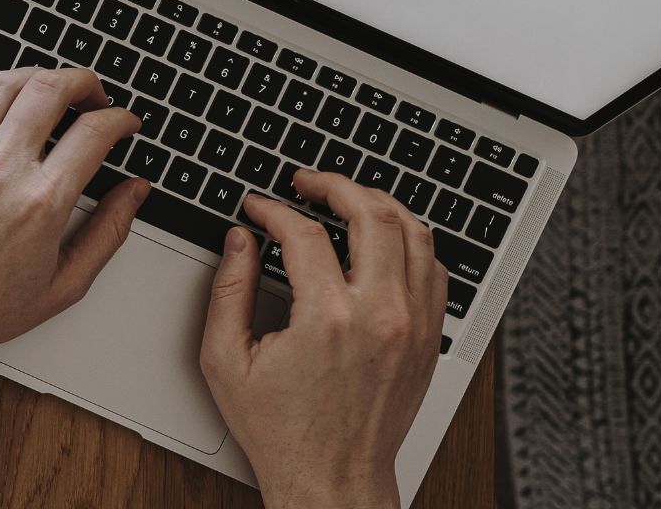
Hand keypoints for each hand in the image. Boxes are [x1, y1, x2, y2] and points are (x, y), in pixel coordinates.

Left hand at [0, 67, 148, 372]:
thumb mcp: (64, 284)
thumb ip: (108, 232)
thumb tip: (135, 192)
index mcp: (41, 203)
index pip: (94, 132)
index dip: (120, 119)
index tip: (124, 123)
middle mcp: (0, 171)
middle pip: (51, 89)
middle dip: (84, 82)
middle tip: (93, 94)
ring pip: (3, 84)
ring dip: (35, 76)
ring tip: (49, 89)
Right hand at [199, 170, 447, 508]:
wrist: (332, 480)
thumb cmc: (281, 431)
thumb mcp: (226, 362)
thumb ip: (228, 292)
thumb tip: (239, 241)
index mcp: (326, 319)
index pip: (304, 232)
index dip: (274, 209)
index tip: (258, 208)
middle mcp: (379, 316)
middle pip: (371, 214)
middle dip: (334, 185)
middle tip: (308, 182)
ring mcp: (413, 326)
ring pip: (413, 233)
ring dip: (378, 203)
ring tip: (348, 198)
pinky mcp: (428, 339)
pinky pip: (434, 268)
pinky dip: (410, 240)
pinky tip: (383, 237)